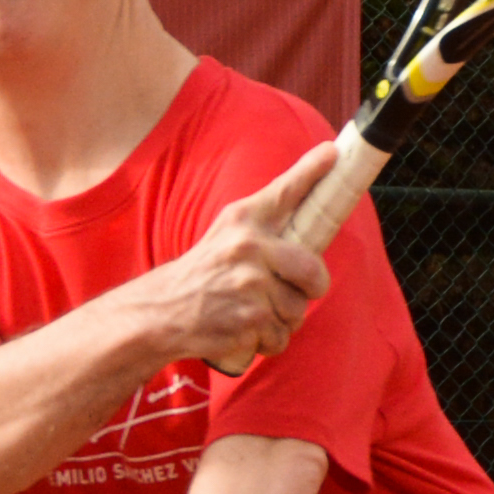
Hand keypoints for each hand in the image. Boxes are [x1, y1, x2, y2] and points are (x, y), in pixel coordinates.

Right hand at [141, 174, 337, 376]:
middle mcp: (247, 247)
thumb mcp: (228, 233)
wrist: (161, 310)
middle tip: (294, 290)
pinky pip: (280, 337)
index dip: (312, 171)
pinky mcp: (248, 321)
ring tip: (253, 311)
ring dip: (282, 319)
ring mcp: (249, 285)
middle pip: (314, 271)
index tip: (332, 153)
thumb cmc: (204, 271)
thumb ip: (268, 222)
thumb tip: (309, 203)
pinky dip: (267, 341)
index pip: (285, 191)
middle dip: (312, 287)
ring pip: (297, 310)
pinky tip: (244, 330)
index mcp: (243, 220)